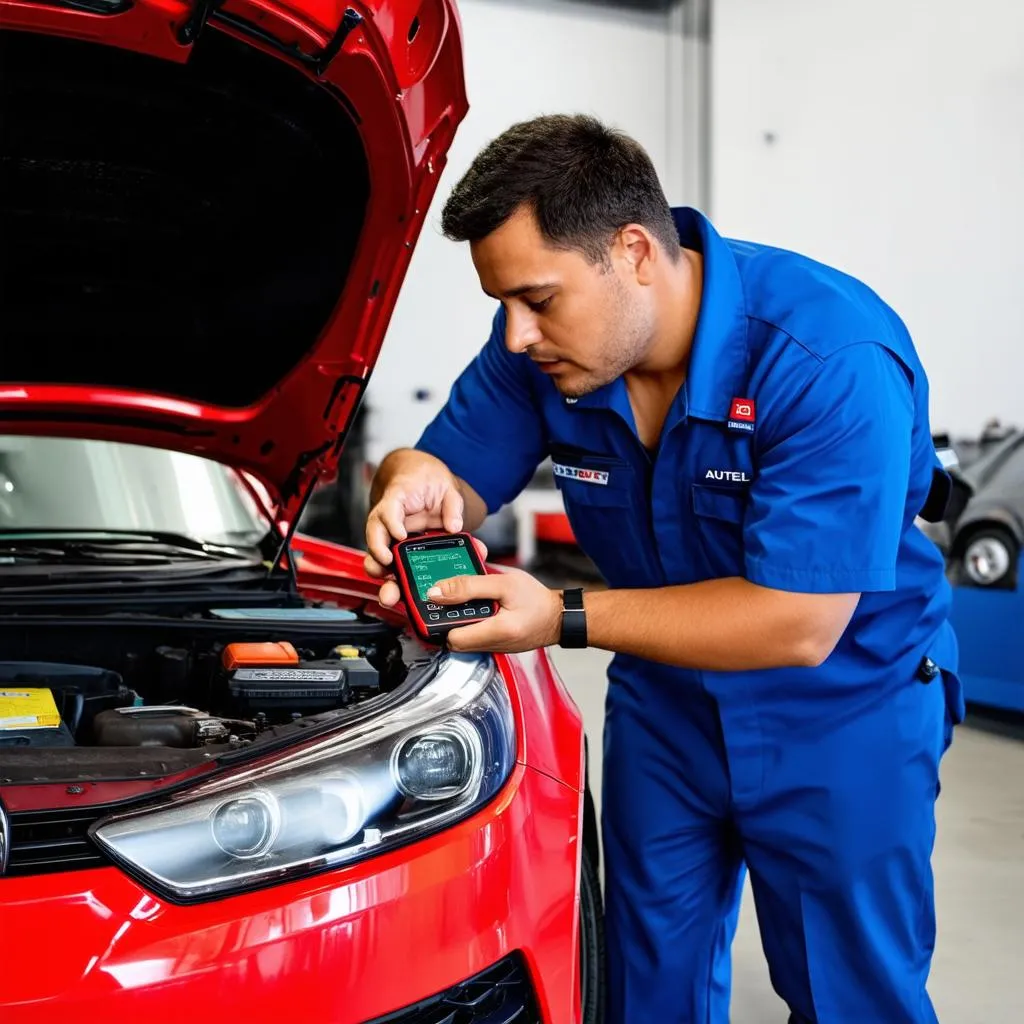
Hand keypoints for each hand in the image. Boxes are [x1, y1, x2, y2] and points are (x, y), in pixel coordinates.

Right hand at [364, 451, 465, 605]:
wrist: (422, 483)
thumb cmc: (428, 483)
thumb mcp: (446, 487)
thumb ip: (452, 506)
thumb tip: (454, 527)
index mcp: (395, 501)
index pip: (387, 512)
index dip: (392, 524)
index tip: (400, 535)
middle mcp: (387, 523)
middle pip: (375, 542)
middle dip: (377, 561)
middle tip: (385, 571)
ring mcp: (392, 540)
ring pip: (380, 561)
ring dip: (385, 580)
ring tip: (390, 596)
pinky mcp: (401, 554)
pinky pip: (399, 570)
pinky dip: (402, 584)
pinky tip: (409, 597)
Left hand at [426, 567, 562, 653]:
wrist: (558, 616)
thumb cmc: (537, 600)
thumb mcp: (504, 583)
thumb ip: (468, 586)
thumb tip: (437, 592)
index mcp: (495, 631)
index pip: (449, 636)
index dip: (442, 618)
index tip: (442, 602)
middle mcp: (491, 646)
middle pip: (452, 639)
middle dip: (449, 619)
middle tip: (454, 598)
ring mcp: (492, 649)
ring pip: (461, 640)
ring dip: (460, 621)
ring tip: (469, 602)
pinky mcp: (494, 646)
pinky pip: (473, 638)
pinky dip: (471, 624)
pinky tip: (480, 609)